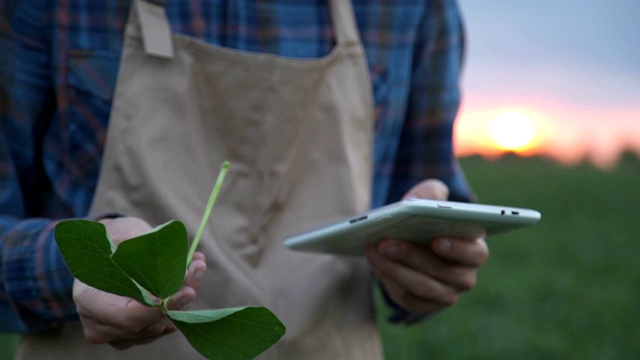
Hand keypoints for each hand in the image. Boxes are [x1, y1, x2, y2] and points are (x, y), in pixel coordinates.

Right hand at [73, 217, 206, 348]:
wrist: (109, 252)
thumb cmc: (115, 239)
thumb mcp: (124, 231)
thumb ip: (143, 245)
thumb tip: (171, 255)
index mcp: (88, 299)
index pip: (126, 315)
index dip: (157, 308)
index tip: (185, 291)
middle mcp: (99, 323)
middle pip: (148, 323)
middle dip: (178, 298)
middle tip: (198, 268)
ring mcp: (117, 334)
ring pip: (161, 326)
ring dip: (183, 299)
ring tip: (196, 267)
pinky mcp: (136, 335)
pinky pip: (164, 326)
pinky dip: (180, 305)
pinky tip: (189, 279)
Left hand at [365, 179, 488, 315]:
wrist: (410, 240)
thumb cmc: (424, 217)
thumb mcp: (428, 198)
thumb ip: (431, 193)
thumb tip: (417, 202)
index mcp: (474, 250)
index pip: (474, 253)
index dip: (457, 248)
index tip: (436, 240)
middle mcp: (464, 277)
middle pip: (440, 271)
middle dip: (411, 255)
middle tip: (385, 242)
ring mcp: (446, 294)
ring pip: (422, 287)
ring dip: (395, 268)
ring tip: (374, 250)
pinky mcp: (424, 305)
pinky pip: (408, 298)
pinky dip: (390, 281)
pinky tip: (376, 263)